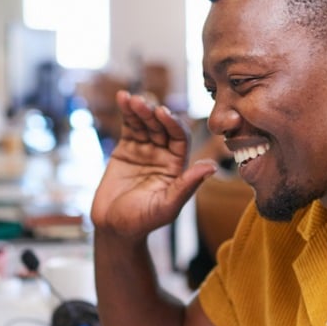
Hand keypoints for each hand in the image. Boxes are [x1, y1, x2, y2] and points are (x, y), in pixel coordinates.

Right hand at [90, 91, 216, 238]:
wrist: (113, 228)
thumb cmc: (142, 222)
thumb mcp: (167, 206)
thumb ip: (187, 186)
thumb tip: (212, 167)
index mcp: (177, 167)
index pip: (179, 138)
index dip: (172, 124)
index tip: (162, 113)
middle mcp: (164, 155)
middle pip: (161, 127)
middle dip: (152, 114)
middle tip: (143, 103)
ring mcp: (145, 150)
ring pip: (145, 124)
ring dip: (139, 109)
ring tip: (130, 99)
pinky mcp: (126, 149)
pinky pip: (129, 127)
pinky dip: (127, 112)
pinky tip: (122, 98)